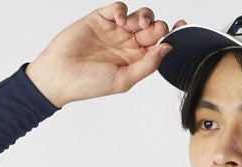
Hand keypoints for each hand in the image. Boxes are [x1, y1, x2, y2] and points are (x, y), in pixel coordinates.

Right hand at [26, 5, 187, 106]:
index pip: (158, 45)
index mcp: (134, 60)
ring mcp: (114, 30)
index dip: (171, 35)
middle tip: (154, 30)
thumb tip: (167, 49)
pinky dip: (122, 10)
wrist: (60, 75)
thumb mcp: (123, 80)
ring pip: (138, 16)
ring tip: (136, 25)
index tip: (182, 27)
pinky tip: (120, 20)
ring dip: (143, 16)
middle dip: (156, 26)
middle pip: (151, 28)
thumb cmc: (89, 84)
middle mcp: (126, 44)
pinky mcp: (99, 18)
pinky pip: (117, 8)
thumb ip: (146, 65)